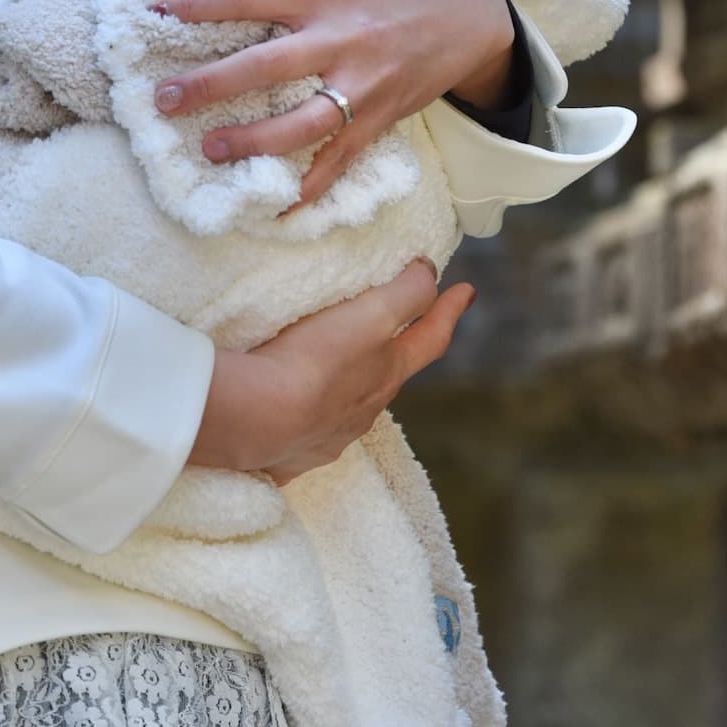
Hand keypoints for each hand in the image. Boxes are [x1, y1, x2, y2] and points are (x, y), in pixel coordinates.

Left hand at [153, 0, 513, 205]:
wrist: (469, 8)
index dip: (203, 2)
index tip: (161, 13)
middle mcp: (340, 36)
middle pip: (266, 65)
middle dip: (210, 85)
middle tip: (164, 99)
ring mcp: (362, 82)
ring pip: (301, 123)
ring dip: (252, 141)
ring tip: (209, 150)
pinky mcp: (380, 117)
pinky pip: (340, 160)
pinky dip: (310, 188)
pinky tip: (277, 209)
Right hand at [187, 257, 475, 482]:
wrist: (258, 418)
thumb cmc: (317, 360)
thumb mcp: (372, 313)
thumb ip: (407, 293)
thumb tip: (429, 274)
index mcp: (387, 375)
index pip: (431, 339)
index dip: (450, 311)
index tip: (469, 290)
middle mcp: (365, 410)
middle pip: (389, 374)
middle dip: (396, 351)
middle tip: (396, 329)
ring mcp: (328, 435)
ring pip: (349, 403)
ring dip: (349, 382)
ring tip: (333, 363)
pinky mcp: (289, 452)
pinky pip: (306, 428)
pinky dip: (308, 412)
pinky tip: (289, 407)